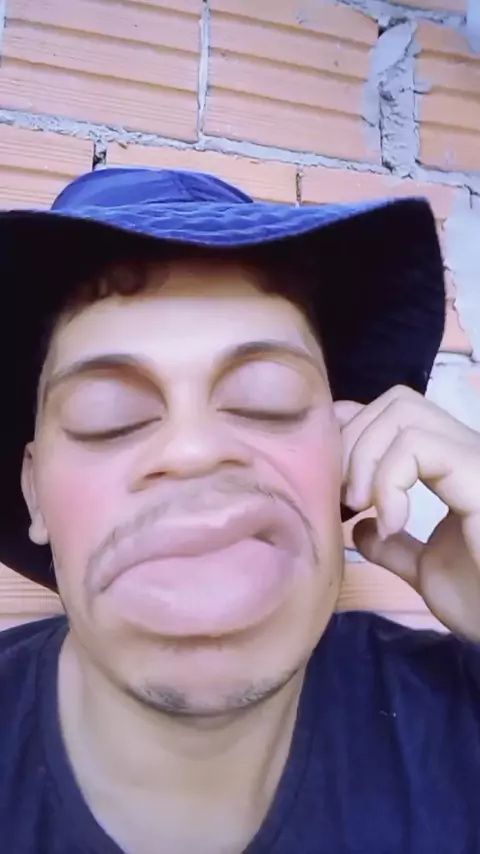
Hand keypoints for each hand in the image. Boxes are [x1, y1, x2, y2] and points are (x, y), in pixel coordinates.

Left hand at [335, 386, 479, 640]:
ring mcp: (476, 457)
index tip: (334, 482)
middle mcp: (469, 451)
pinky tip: (391, 523)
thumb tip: (359, 527)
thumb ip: (394, 546)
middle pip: (396, 400)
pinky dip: (388, 480)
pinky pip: (418, 446)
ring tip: (362, 507)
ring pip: (403, 409)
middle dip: (353, 441)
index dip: (354, 432)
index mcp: (457, 468)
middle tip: (346, 499)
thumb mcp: (428, 572)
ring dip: (365, 457)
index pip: (396, 412)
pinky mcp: (479, 473)